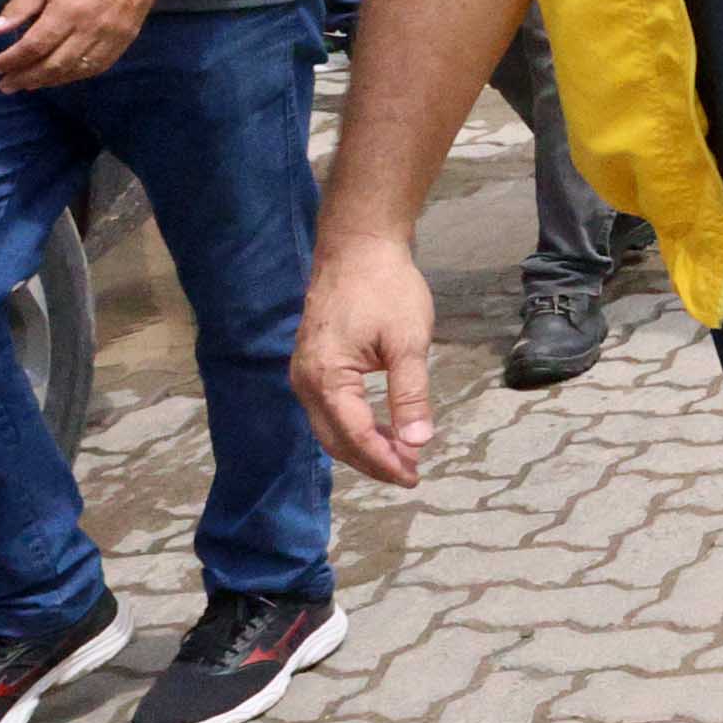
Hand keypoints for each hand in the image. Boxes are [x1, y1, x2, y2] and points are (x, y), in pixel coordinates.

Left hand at [0, 0, 171, 90]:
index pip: (34, 46)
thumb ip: (21, 6)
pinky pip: (94, 69)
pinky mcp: (123, 43)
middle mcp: (89, 30)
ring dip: (47, 81)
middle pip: (52, 65)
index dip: (10, 61)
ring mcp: (109, 40)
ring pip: (73, 71)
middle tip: (5, 85)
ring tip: (27, 84)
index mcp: (68, 11)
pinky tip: (57, 77)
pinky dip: (72, 77)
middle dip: (24, 78)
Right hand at [297, 233, 438, 486]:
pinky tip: (381, 430)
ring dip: (363, 447)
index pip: (355, 436)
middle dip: (373, 461)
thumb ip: (410, 394)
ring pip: (330, 428)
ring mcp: (304, 373)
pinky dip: (353, 427)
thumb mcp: (407, 341)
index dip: (385, 461)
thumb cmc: (385, 288)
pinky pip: (329, 410)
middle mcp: (305, 380)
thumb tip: (418, 441)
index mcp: (326, 377)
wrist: (358, 247)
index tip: (414, 475)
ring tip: (401, 457)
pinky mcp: (311, 365)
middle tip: (411, 472)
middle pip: (336, 440)